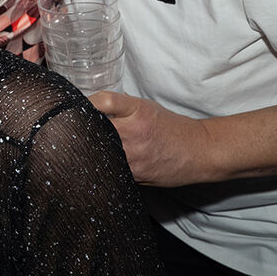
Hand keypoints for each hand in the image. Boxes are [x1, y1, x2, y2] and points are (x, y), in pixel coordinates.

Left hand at [88, 91, 209, 187]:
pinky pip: (111, 168)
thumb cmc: (172, 128)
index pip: (103, 101)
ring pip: (100, 151)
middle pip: (95, 128)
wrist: (200, 151)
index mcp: (137, 110)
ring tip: (87, 148)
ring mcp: (135, 155)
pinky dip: (105, 164)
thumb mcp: (147, 107)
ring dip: (91, 149)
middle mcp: (134, 131)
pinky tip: (103, 162)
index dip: (87, 104)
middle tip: (76, 131)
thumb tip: (89, 106)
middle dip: (83, 130)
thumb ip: (120, 107)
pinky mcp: (137, 174)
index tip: (77, 107)